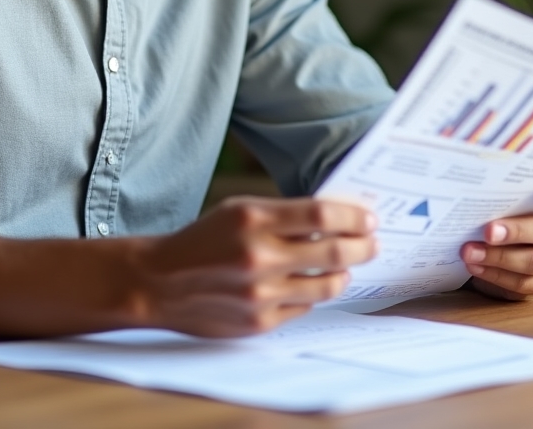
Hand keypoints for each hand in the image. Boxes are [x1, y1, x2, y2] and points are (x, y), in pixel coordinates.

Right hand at [133, 196, 377, 336]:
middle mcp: (259, 255)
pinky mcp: (259, 322)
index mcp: (253, 217)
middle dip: (363, 247)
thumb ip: (282, 215)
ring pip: (327, 286)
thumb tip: (335, 220)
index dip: (353, 216)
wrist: (159, 281)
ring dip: (344, 274)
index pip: (321, 215)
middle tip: (373, 243)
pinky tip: (311, 285)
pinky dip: (313, 295)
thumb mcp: (238, 210)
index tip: (369, 218)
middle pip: (335, 252)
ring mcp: (260, 293)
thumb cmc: (204, 239)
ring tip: (346, 266)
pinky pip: (304, 308)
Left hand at [460, 179, 532, 299]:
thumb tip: (481, 179)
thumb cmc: (506, 204)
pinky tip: (477, 266)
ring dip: (499, 257)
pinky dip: (497, 274)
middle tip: (489, 231)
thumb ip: (507, 185)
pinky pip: (525, 282)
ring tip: (471, 251)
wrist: (499, 236)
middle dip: (517, 231)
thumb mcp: (509, 190)